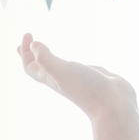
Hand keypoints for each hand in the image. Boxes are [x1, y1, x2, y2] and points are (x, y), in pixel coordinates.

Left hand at [17, 34, 135, 119]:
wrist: (113, 105)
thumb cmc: (86, 89)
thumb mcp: (62, 71)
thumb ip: (46, 59)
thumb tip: (33, 45)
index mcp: (52, 79)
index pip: (31, 67)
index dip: (25, 52)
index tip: (28, 34)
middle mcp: (62, 79)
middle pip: (41, 67)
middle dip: (32, 54)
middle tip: (28, 40)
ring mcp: (77, 78)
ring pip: (58, 67)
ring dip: (49, 58)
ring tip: (45, 49)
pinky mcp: (91, 77)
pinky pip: (76, 68)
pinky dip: (70, 62)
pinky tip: (73, 62)